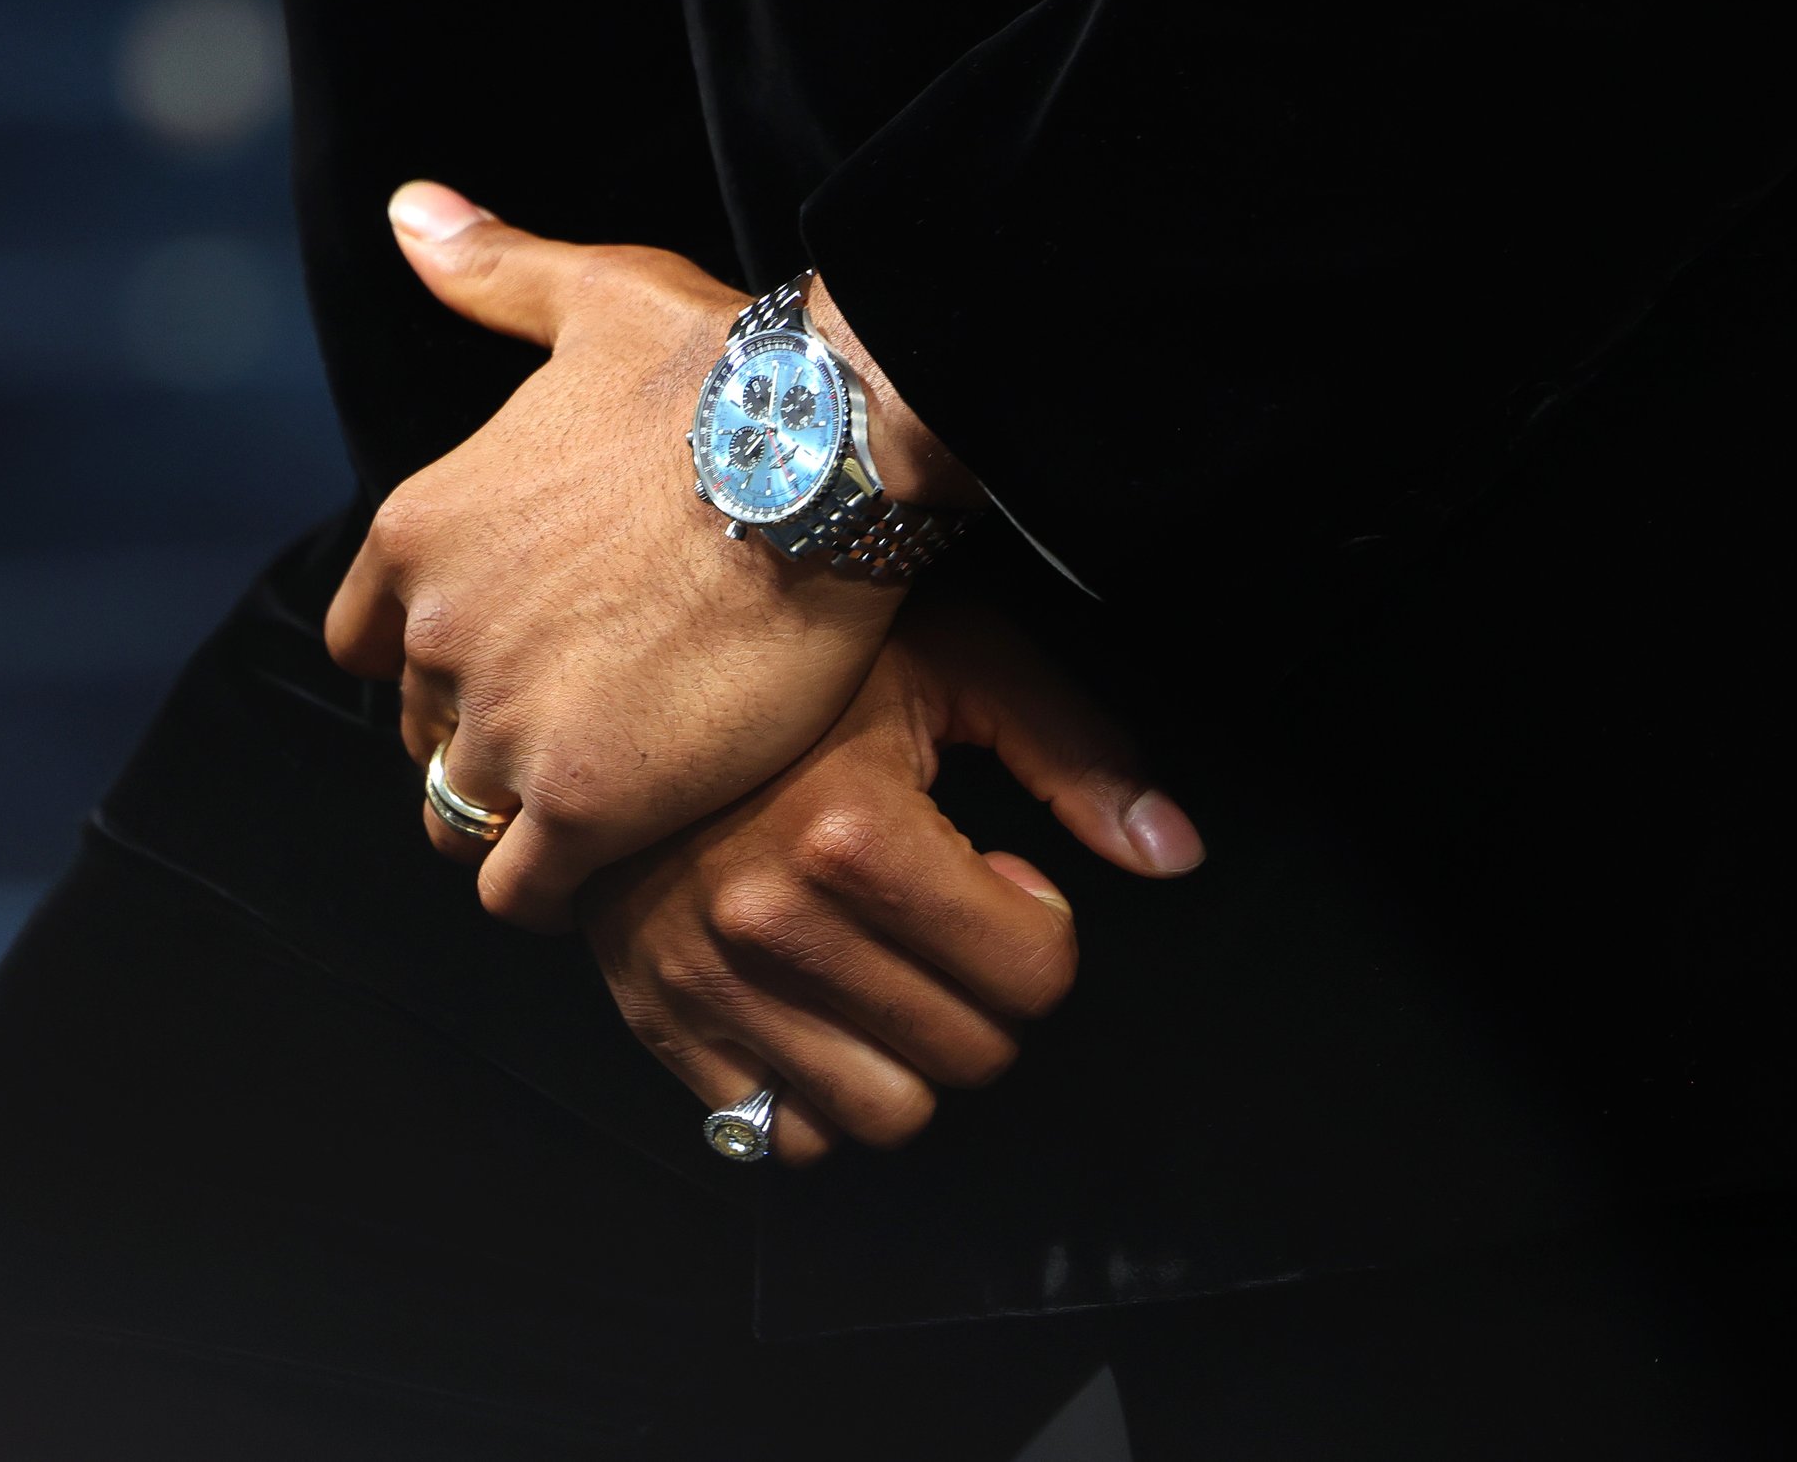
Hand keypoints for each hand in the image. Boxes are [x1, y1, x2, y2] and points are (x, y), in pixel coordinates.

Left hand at [327, 182, 956, 928]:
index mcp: (421, 528)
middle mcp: (437, 631)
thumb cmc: (722, 372)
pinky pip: (520, 891)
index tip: (510, 672)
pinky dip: (551, 894)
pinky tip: (611, 875)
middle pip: (422, 735)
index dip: (434, 668)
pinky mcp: (577, 798)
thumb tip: (410, 213)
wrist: (822, 455)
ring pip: (456, 821)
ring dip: (512, 826)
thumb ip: (491, 273)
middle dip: (482, 745)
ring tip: (599, 817)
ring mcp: (501, 721)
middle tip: (581, 742)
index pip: (373, 644)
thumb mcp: (592, 299)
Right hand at [581, 601, 1205, 1163]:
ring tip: (890, 972)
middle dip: (989, 997)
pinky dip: (814, 1093)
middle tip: (949, 925)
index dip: (1042, 930)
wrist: (619, 674)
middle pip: (972, 1053)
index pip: (1034, 975)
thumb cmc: (807, 664)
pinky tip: (820, 1011)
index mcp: (856, 831)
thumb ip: (1075, 754)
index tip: (1003, 880)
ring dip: (913, 1057)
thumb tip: (1177, 853)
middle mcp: (775, 921)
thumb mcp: (955, 662)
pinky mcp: (658, 1020)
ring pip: (886, 1115)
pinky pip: (776, 1134)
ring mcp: (708, 981)